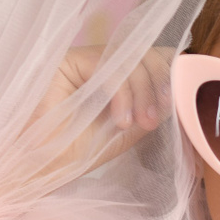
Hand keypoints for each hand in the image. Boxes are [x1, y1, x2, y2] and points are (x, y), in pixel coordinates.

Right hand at [27, 45, 173, 174]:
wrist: (39, 168)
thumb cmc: (76, 153)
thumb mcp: (126, 132)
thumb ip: (151, 110)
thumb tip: (179, 93)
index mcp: (115, 75)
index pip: (151, 56)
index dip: (168, 73)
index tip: (174, 104)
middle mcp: (99, 62)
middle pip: (144, 51)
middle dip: (159, 81)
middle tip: (156, 116)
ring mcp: (82, 58)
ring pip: (129, 57)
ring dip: (142, 91)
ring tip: (139, 123)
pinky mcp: (66, 61)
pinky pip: (107, 65)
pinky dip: (121, 92)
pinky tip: (119, 120)